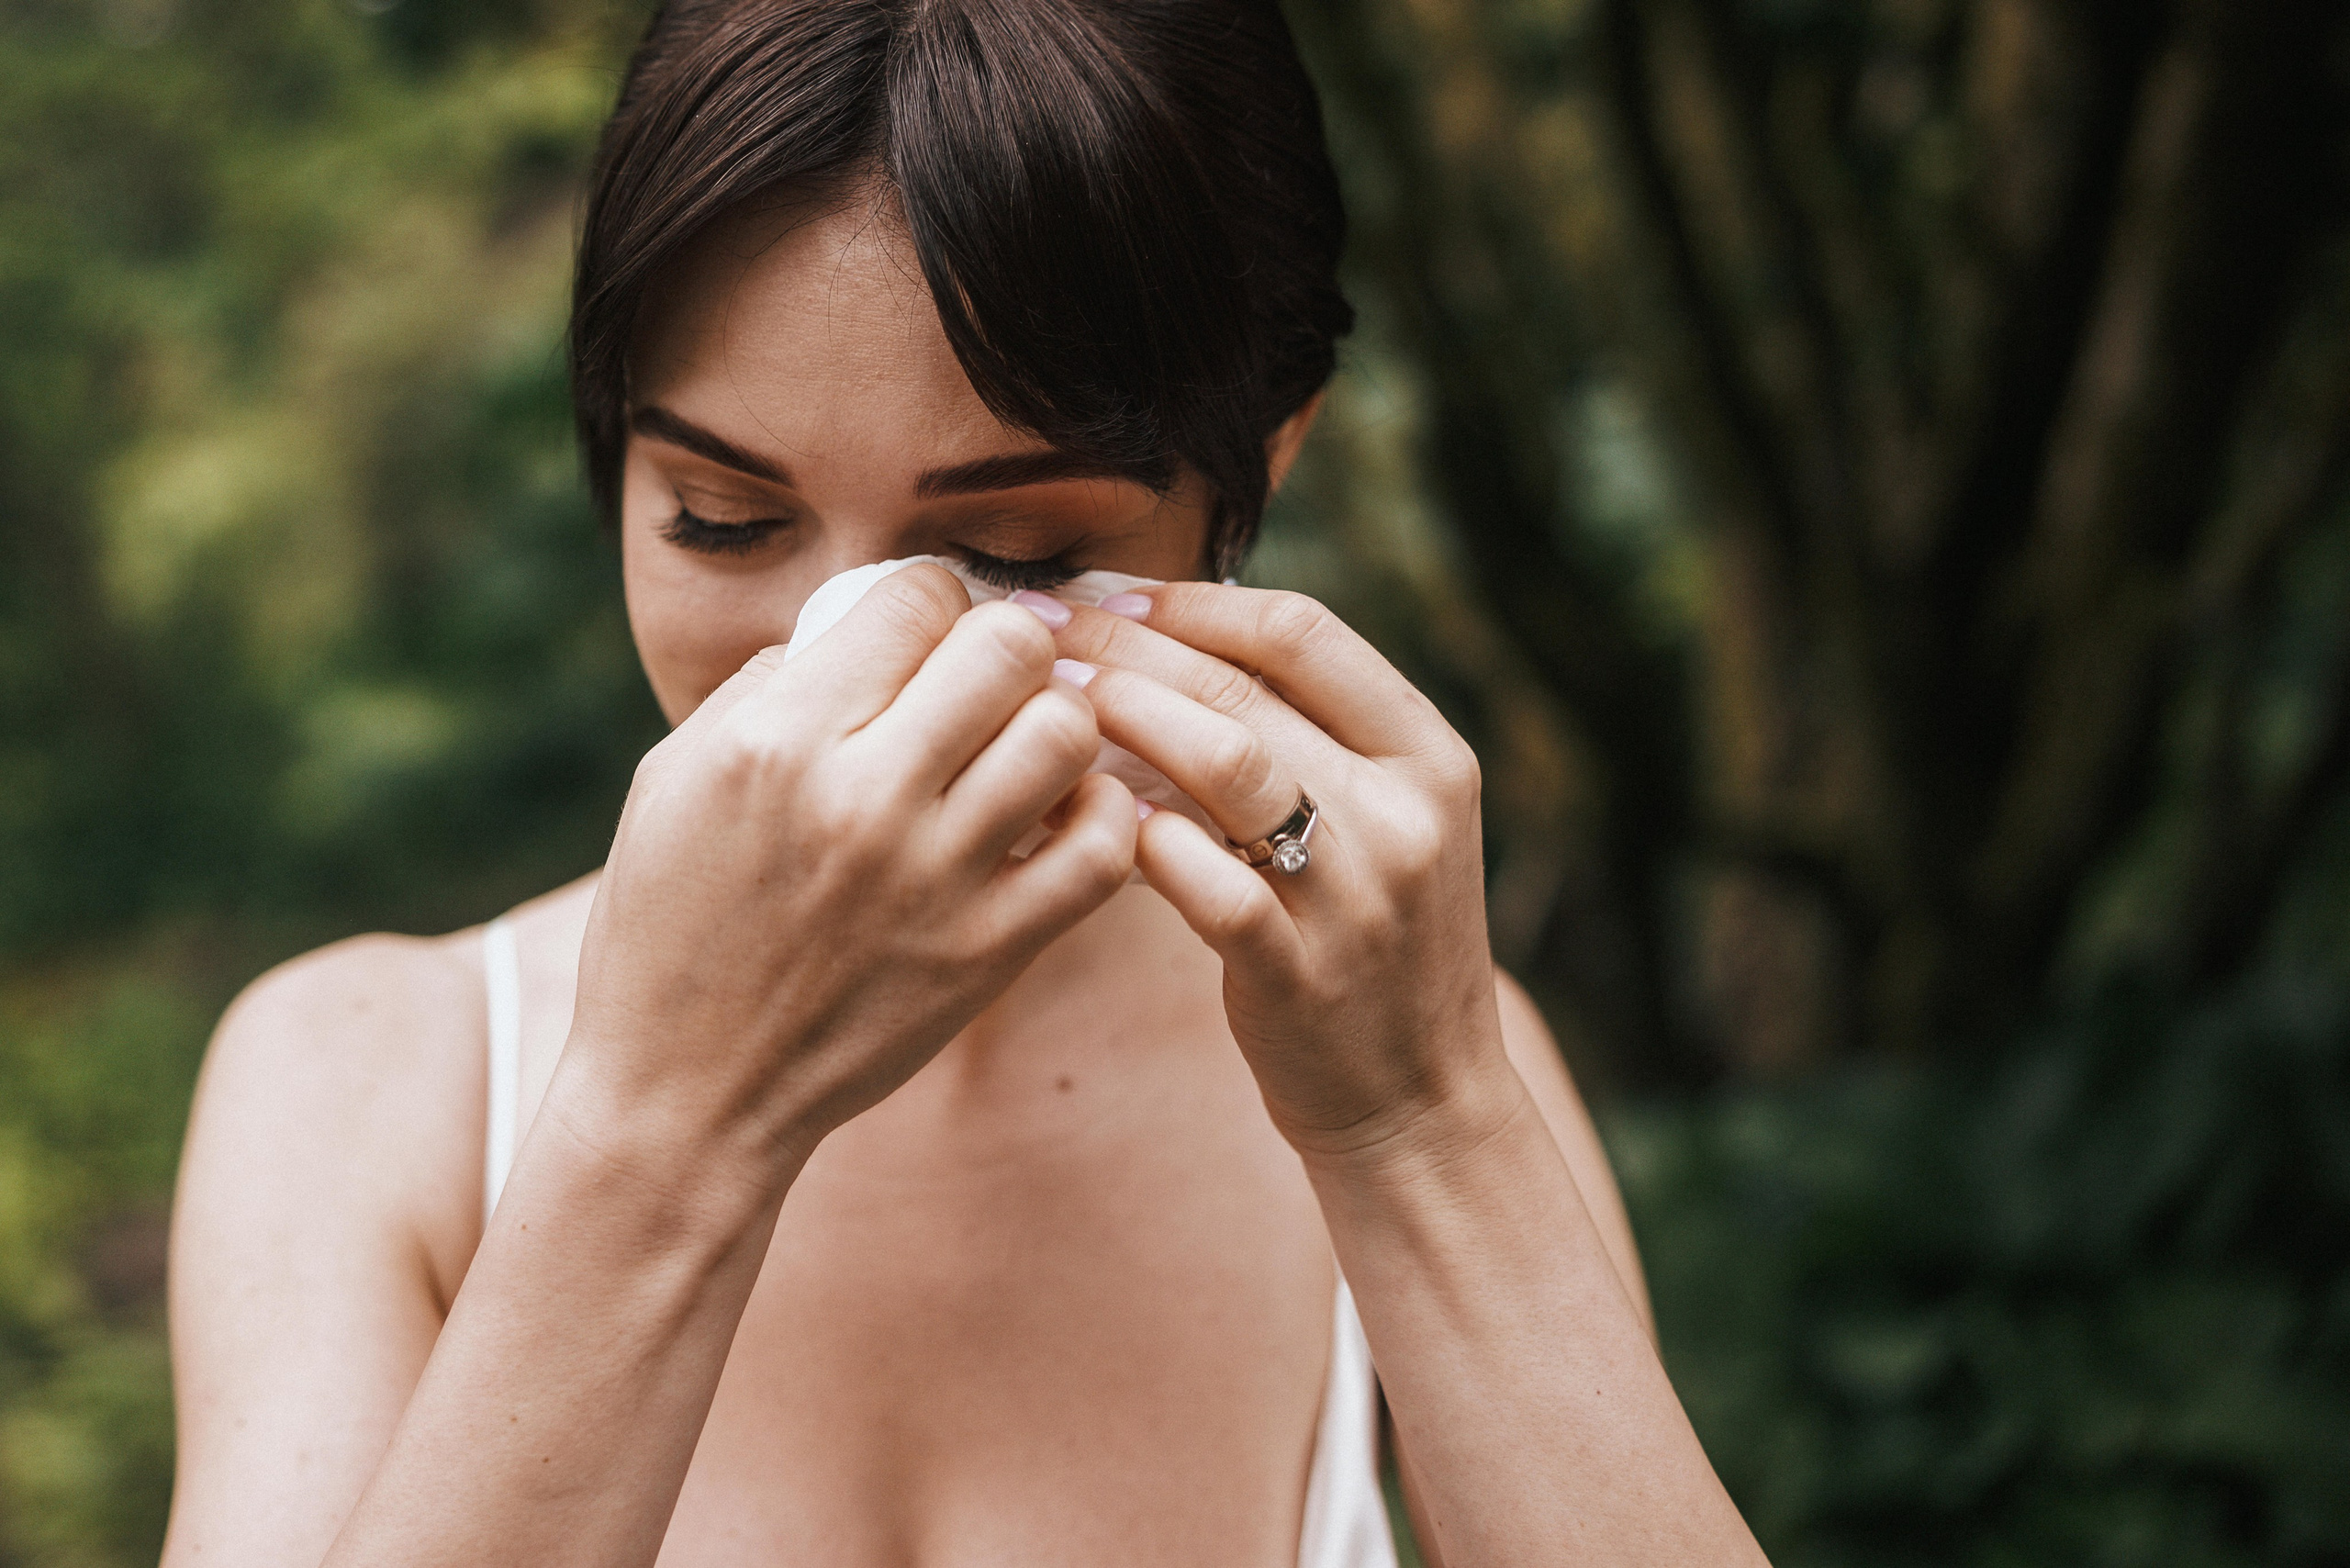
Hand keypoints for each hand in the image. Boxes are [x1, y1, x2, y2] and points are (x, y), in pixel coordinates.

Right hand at [561, 564, 1135, 1189]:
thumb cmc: (670, 925)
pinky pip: (1102, 851)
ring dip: (1056, 724)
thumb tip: (859, 621)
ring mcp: (935, 882)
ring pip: (1066, 736)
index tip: (926, 629)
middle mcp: (863, 801)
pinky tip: (1058, 817)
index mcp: (776, 742)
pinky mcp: (989, 955)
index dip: (932, 595)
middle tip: (989, 679)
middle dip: (1008, 644)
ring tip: (1022, 747)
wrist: (685, 1097)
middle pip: (1010, 649)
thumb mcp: (674, 776)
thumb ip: (770, 685)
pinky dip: (1099, 817)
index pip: (915, 597)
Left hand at [1051, 585, 1515, 1163]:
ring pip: (1229, 765)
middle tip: (1035, 629)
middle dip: (1124, 647)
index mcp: (1430, 755)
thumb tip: (1174, 640)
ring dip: (1126, 719)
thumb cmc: (1376, 944)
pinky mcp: (1301, 975)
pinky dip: (1144, 842)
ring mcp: (1356, 896)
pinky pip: (1208, 887)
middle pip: (1244, 687)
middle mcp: (1405, 813)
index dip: (1191, 602)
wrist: (1423, 1103)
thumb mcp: (1386, 824)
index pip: (1302, 631)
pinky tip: (1089, 819)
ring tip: (1049, 702)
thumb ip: (1313, 739)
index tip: (1106, 596)